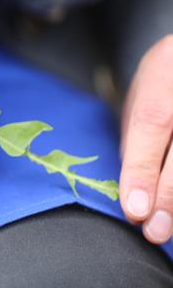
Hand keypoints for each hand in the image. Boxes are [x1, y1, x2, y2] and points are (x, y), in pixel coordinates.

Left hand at [120, 35, 172, 244]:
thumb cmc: (166, 75)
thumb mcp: (146, 90)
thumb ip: (138, 131)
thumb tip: (131, 182)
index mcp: (165, 68)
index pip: (152, 122)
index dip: (143, 168)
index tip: (134, 208)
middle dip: (168, 195)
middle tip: (153, 230)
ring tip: (168, 226)